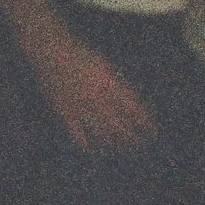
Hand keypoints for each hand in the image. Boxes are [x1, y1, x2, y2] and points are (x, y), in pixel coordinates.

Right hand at [27, 31, 156, 154]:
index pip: (134, 110)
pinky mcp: (64, 114)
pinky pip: (78, 136)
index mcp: (110, 85)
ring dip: (116, 145)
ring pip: (102, 134)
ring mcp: (80, 108)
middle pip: (120, 126)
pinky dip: (89, 146)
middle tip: (143, 145)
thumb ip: (120, 85)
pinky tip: (98, 151)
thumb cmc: (82, 54)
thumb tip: (134, 104)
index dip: (145, 123)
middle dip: (134, 139)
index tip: (153, 132)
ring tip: (126, 150)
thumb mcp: (107, 66)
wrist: (51, 52)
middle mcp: (97, 99)